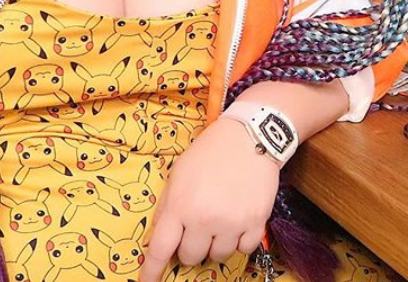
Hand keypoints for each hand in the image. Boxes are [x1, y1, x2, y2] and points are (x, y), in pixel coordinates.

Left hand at [138, 118, 279, 281]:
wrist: (248, 138)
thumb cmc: (209, 152)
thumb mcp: (179, 173)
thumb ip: (169, 205)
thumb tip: (162, 234)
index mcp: (180, 204)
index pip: (161, 248)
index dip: (152, 270)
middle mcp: (204, 219)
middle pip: (191, 256)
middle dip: (190, 244)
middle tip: (196, 223)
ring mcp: (231, 223)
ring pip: (218, 256)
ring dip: (215, 242)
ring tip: (219, 216)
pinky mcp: (255, 224)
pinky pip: (242, 250)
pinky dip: (238, 239)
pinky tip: (236, 217)